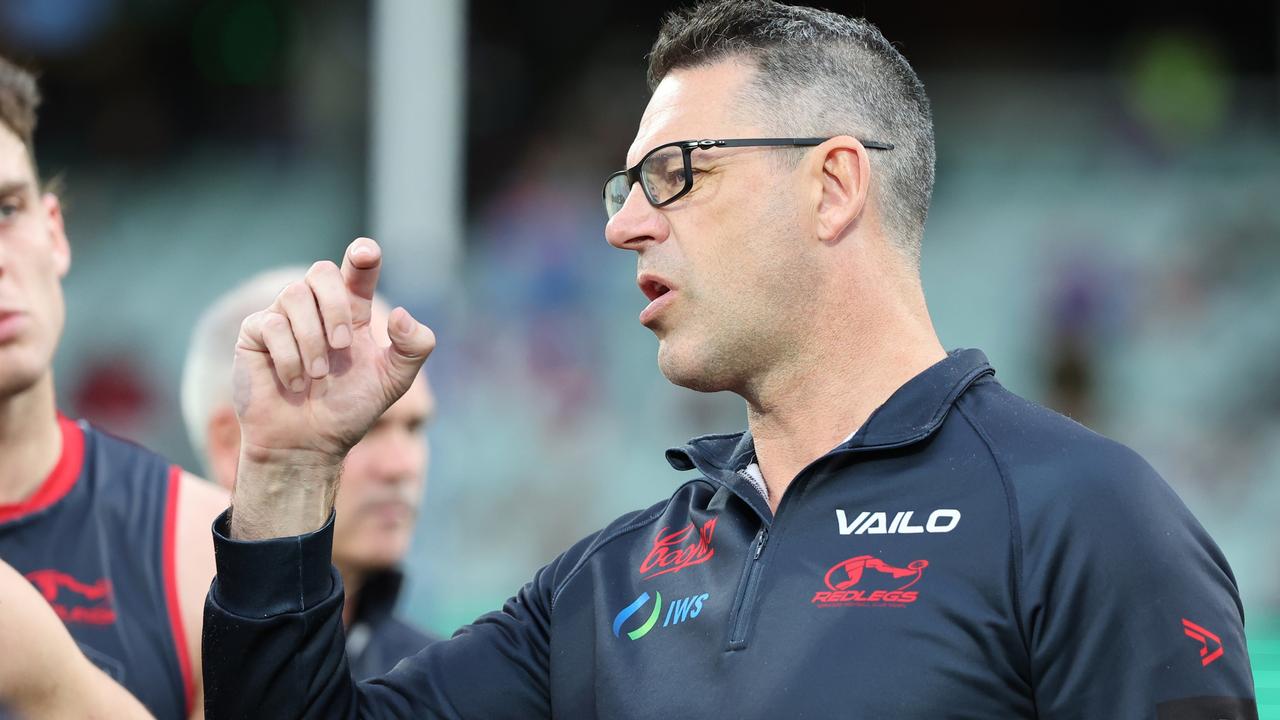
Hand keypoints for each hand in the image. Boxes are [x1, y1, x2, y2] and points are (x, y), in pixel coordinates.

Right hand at [229, 238, 434, 537]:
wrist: (307, 444)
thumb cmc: (349, 410)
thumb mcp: (393, 381)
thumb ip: (413, 348)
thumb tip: (402, 314)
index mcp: (352, 312)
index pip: (357, 271)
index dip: (362, 256)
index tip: (366, 254)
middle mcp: (316, 309)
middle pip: (321, 272)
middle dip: (335, 305)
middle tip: (344, 344)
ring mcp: (283, 319)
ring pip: (294, 295)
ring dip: (312, 338)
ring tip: (319, 375)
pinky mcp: (255, 335)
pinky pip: (270, 324)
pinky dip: (288, 357)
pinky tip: (293, 384)